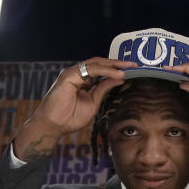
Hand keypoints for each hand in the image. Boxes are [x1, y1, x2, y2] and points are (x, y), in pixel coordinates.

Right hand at [14, 57, 136, 160]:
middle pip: (100, 63)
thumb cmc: (70, 118)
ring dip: (113, 65)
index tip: (132, 70)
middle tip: (134, 64)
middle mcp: (78, 74)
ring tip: (128, 67)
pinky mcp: (69, 75)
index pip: (102, 70)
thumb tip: (119, 79)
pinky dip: (106, 70)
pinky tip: (117, 74)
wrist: (54, 125)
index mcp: (83, 80)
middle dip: (118, 63)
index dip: (116, 69)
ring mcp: (73, 73)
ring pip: (97, 64)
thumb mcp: (93, 103)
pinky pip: (91, 69)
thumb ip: (103, 90)